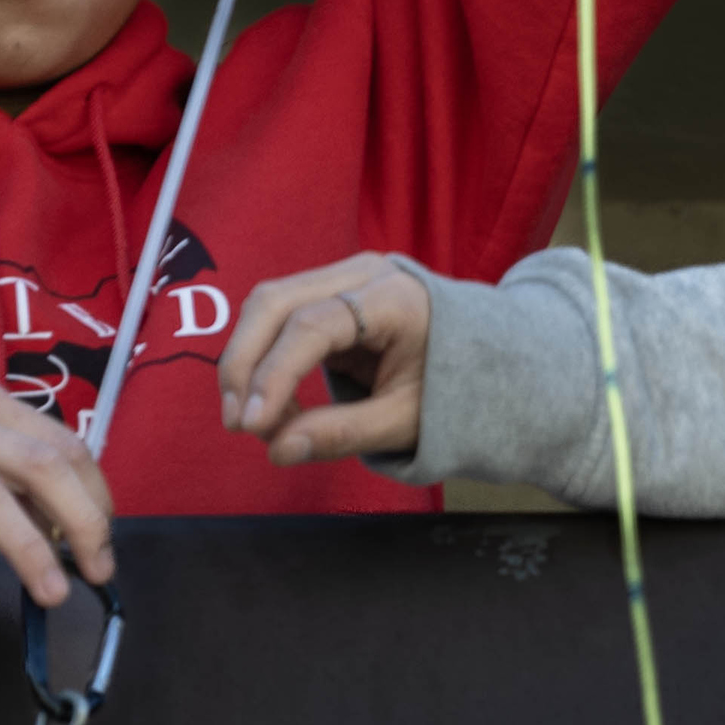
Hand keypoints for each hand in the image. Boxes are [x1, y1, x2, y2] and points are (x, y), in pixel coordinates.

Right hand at [219, 253, 434, 465]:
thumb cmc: (453, 387)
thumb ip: (344, 433)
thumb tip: (279, 451)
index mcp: (394, 297)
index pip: (313, 326)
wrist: (488, 356)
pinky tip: (273, 406)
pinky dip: (265, 361)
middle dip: (244, 363)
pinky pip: (279, 320)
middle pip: (275, 302)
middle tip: (236, 424)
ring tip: (257, 424)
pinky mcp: (328, 294)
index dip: (274, 374)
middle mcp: (362, 273)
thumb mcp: (407, 420)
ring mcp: (342, 277)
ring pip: (268, 306)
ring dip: (248, 364)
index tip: (251, 424)